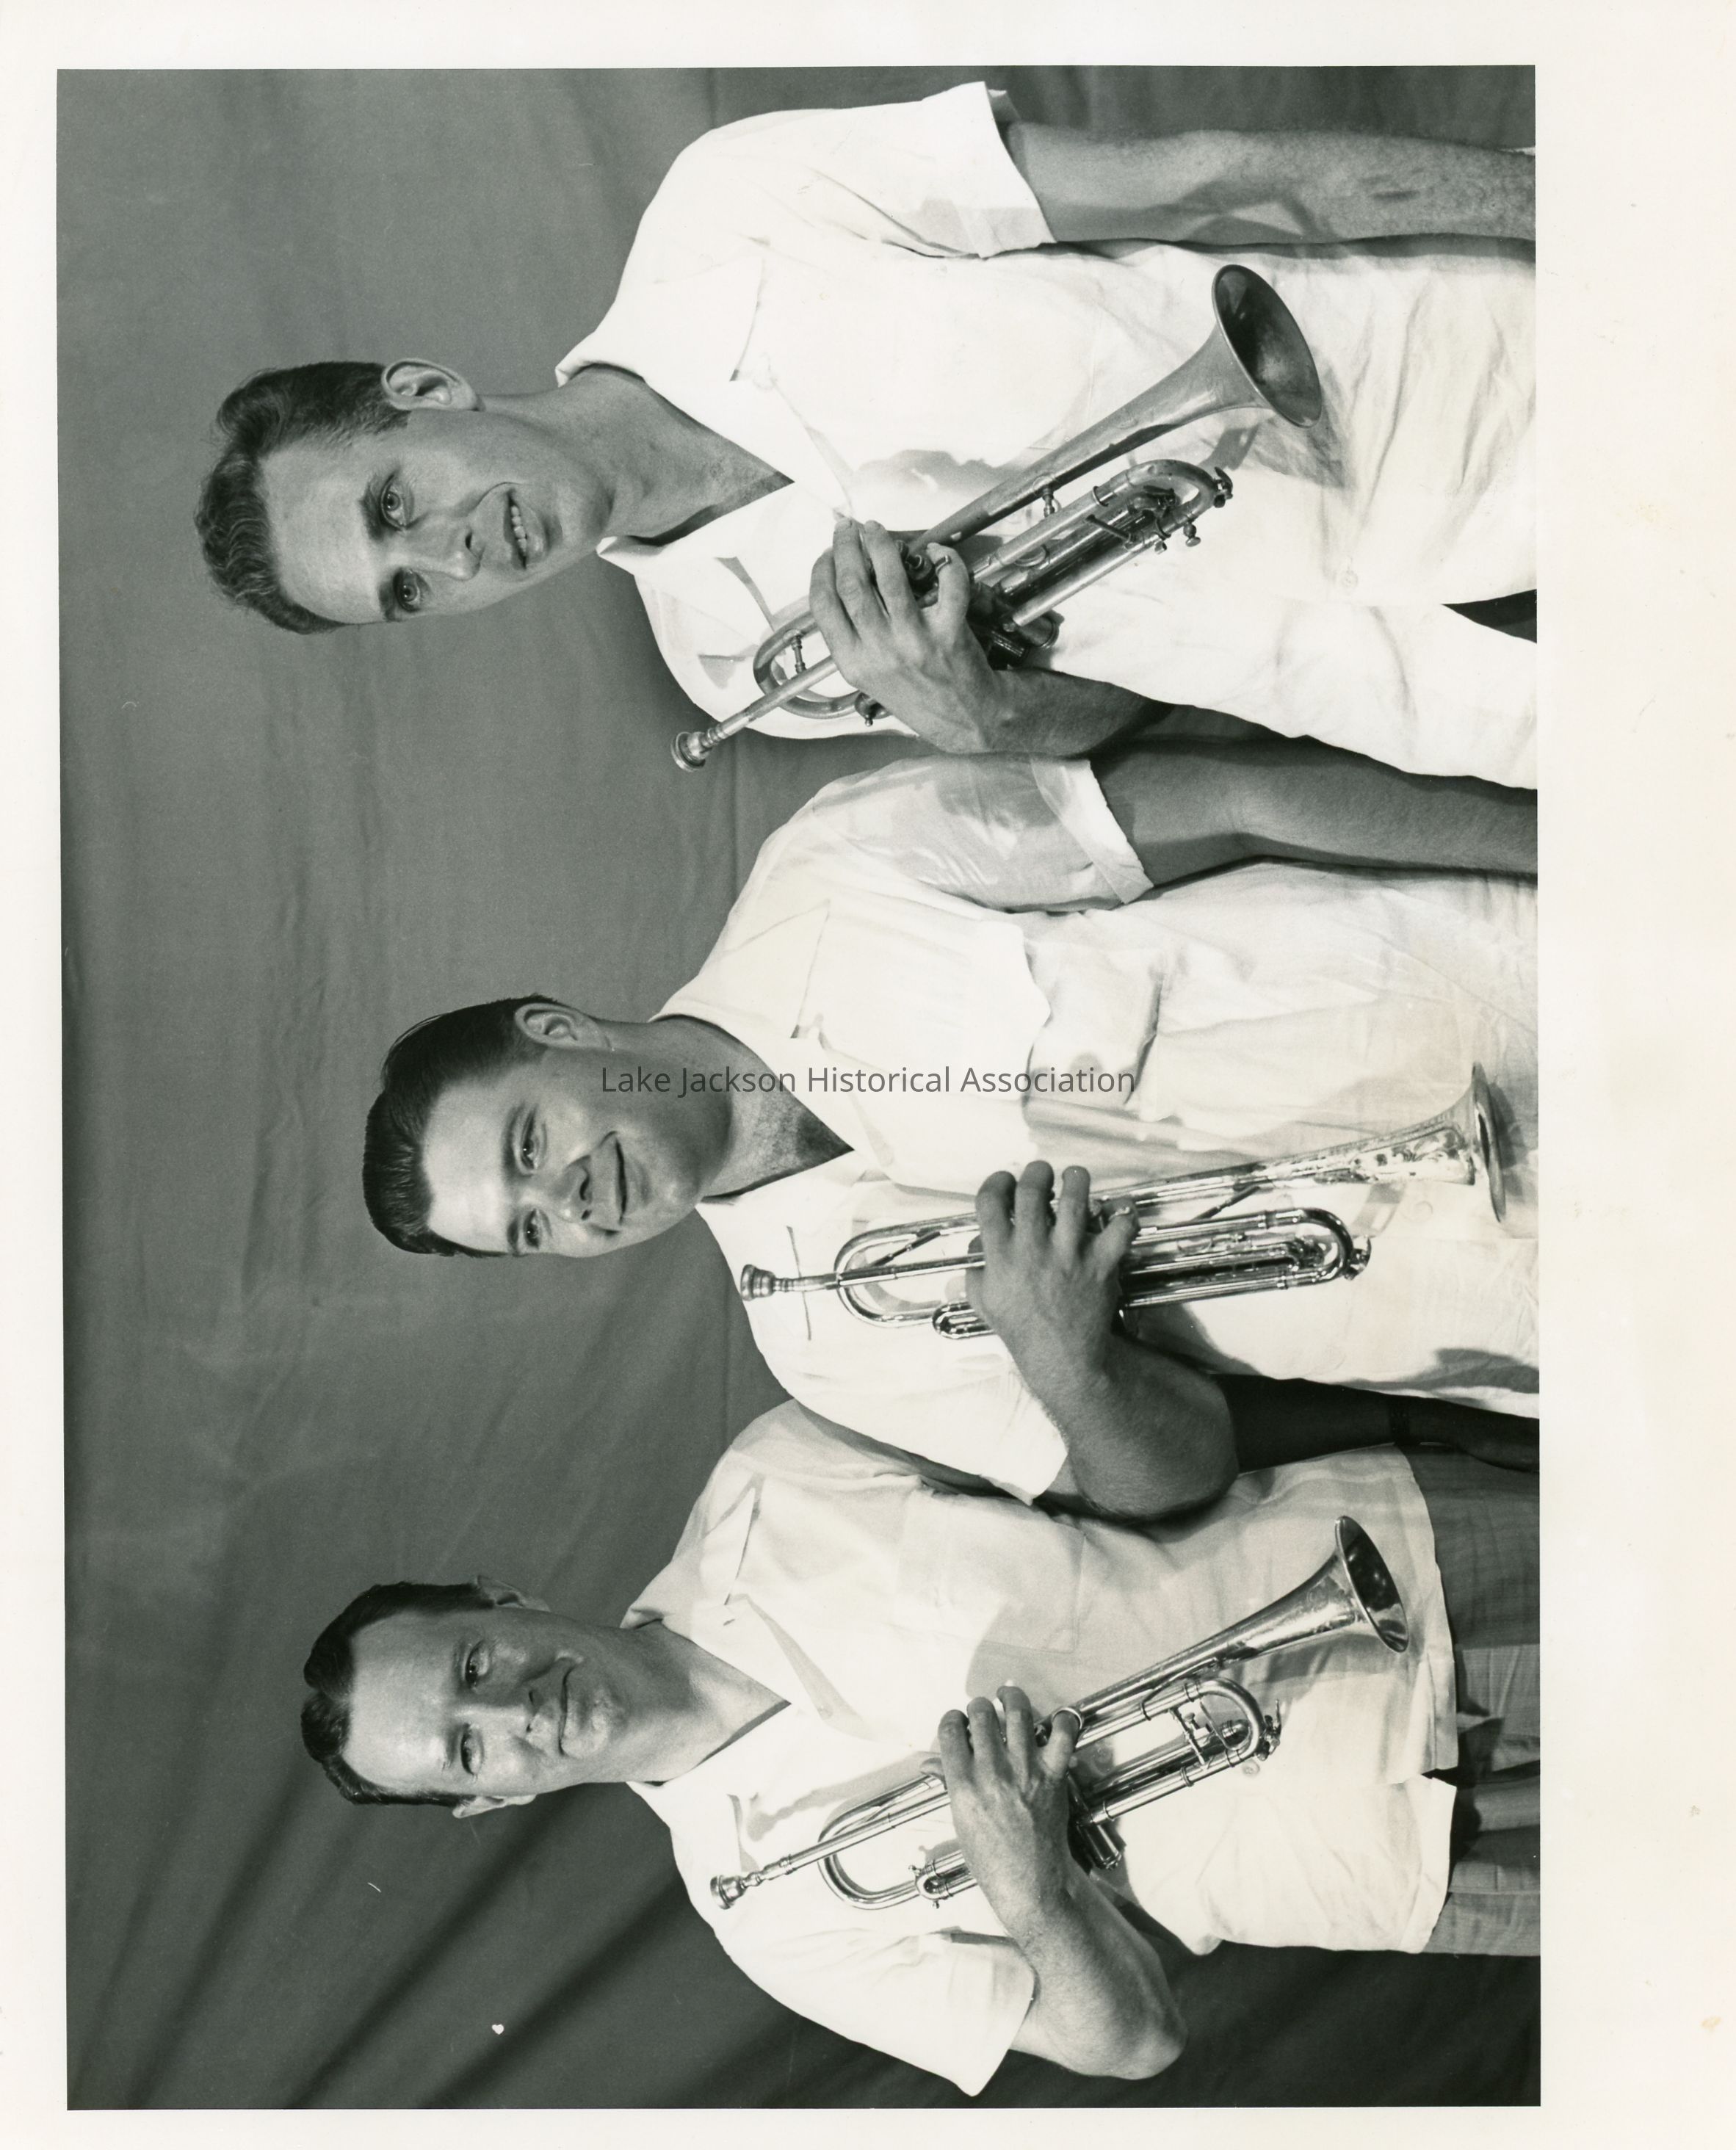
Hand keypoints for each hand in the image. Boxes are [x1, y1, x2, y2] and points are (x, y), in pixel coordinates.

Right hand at [807, 519, 1011, 750]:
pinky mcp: (948, 633)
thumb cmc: (917, 694)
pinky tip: (937, 554)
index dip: (821, 570)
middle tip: (849, 529)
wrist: (964, 720)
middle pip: (852, 584)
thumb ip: (853, 638)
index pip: (823, 605)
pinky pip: (947, 584)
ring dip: (881, 544)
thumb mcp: (870, 677)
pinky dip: (944, 561)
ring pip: (890, 578)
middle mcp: (879, 652)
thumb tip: (840, 587)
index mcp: (853, 662)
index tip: (827, 553)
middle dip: (847, 546)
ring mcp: (913, 642)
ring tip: (877, 530)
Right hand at [936, 1686, 1081, 1923]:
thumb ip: (949, 1783)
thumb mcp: (961, 1821)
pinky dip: (1061, 1720)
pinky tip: (1051, 1719)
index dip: (953, 1719)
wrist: (1030, 1885)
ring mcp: (1025, 1772)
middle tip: (982, 1712)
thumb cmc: (993, 1861)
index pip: (951, 1729)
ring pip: (1017, 1712)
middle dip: (978, 1707)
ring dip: (1011, 1697)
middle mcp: (993, 1773)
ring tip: (1008, 1695)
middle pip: (981, 1713)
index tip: (958, 1722)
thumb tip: (928, 1763)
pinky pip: (1063, 1735)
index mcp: (964, 1785)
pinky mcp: (1053, 1776)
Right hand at [969, 1162, 1138, 1400]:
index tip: (1005, 1181)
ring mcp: (1068, 1255)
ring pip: (1075, 1199)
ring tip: (1075, 1179)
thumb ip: (976, 1266)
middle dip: (1036, 1172)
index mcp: (1001, 1255)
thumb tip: (979, 1240)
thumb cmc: (1023, 1330)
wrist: (1060, 1359)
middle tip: (1041, 1173)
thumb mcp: (982, 1299)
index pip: (990, 1200)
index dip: (997, 1181)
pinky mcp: (1099, 1265)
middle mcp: (1033, 1250)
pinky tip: (1116, 1215)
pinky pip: (1118, 1230)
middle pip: (1031, 1189)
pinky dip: (1123, 1217)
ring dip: (1075, 1180)